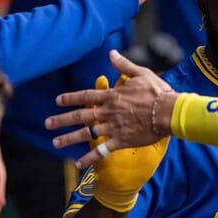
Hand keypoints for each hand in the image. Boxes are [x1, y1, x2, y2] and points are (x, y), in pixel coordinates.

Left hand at [46, 50, 175, 167]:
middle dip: (62, 119)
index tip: (58, 101)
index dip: (71, 98)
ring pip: (86, 133)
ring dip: (69, 138)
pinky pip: (102, 150)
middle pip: (81, 116)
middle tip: (48, 123)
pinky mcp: (121, 140)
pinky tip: (78, 163)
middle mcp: (108, 112)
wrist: (169, 112)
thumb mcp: (141, 73)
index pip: (86, 96)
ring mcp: (113, 127)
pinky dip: (90, 157)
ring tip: (55, 142)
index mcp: (112, 96)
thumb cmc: (158, 92)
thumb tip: (111, 54)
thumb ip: (123, 65)